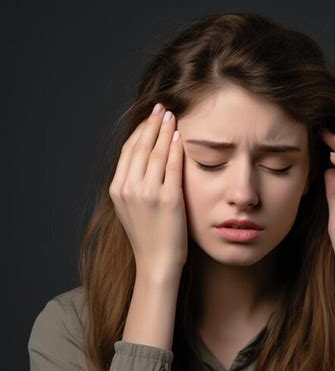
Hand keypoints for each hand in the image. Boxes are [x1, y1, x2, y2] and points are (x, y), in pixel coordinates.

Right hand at [109, 104, 187, 278]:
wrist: (156, 263)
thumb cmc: (148, 237)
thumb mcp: (130, 210)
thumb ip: (132, 186)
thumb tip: (141, 163)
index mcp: (117, 190)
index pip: (129, 152)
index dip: (140, 132)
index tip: (149, 119)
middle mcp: (129, 188)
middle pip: (141, 147)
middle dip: (152, 124)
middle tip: (161, 108)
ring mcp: (148, 193)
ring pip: (156, 152)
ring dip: (164, 130)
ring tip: (172, 116)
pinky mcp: (168, 199)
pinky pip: (173, 166)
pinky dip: (176, 148)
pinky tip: (181, 136)